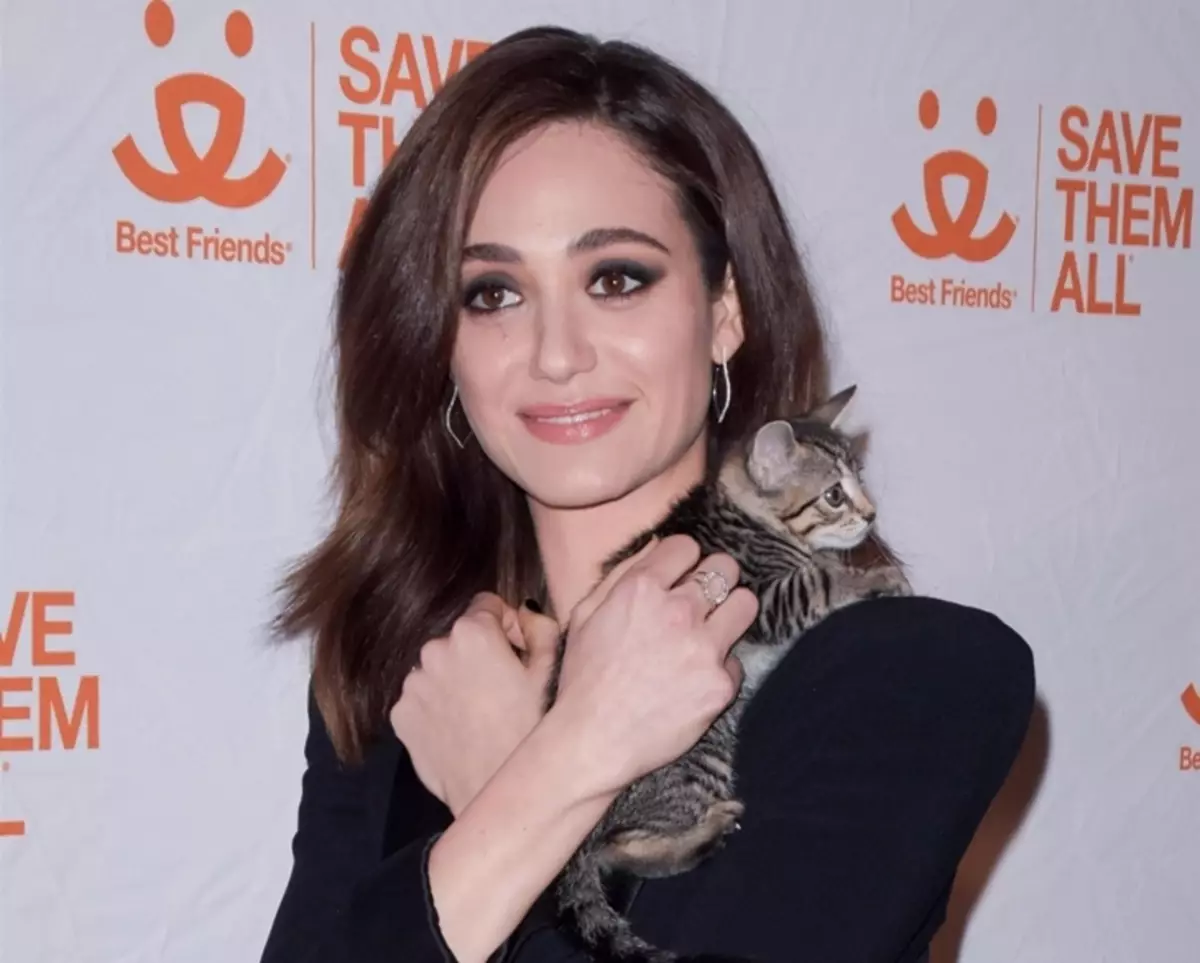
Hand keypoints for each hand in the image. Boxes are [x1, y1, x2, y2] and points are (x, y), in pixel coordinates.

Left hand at [391, 592, 559, 816]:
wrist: (501, 796)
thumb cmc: (534, 731)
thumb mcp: (553, 670)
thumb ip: (538, 625)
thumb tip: (522, 611)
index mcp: (472, 632)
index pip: (487, 605)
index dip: (507, 628)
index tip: (519, 655)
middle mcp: (434, 650)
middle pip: (460, 637)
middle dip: (480, 653)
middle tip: (504, 689)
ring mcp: (413, 685)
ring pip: (439, 667)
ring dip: (456, 678)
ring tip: (483, 714)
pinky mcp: (401, 716)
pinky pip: (422, 698)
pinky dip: (438, 706)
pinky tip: (462, 729)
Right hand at [548, 534, 758, 795]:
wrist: (592, 740)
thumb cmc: (584, 678)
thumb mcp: (585, 614)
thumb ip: (621, 574)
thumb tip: (656, 546)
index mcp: (641, 589)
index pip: (687, 546)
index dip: (684, 559)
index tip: (681, 575)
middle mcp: (677, 611)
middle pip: (725, 567)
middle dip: (717, 577)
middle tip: (706, 598)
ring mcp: (703, 647)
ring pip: (746, 603)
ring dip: (732, 612)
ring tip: (713, 631)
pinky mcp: (720, 684)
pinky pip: (736, 661)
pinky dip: (719, 669)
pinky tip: (696, 680)